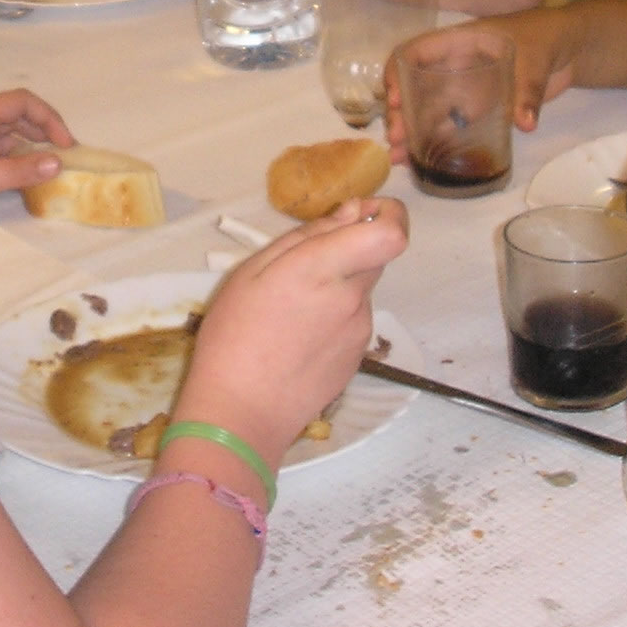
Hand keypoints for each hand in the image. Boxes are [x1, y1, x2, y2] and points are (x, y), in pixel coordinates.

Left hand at [0, 90, 76, 222]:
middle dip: (42, 133)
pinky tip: (16, 179)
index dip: (48, 118)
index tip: (65, 145)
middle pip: (14, 117)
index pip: (22, 102)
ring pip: (2, 137)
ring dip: (26, 149)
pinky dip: (7, 162)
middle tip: (62, 159)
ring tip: (45, 171)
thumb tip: (57, 162)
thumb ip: (17, 171)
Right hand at [173, 199, 409, 462]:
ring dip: (338, 285)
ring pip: (361, 289)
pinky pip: (353, 319)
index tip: (363, 213)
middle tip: (302, 267)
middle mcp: (352, 298)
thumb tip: (352, 213)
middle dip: (349, 250)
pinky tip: (298, 336)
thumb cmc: (234, 337)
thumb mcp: (252, 271)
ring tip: (290, 310)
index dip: (390, 215)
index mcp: (324, 270)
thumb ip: (307, 237)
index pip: (392, 234)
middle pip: (375, 256)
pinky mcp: (358, 356)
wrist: (241, 414)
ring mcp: (359, 330)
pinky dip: (334, 316)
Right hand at [381, 8, 576, 160]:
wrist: (570, 48)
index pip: (415, 51)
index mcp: (459, 42)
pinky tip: (425, 159)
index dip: (398, 72)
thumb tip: (524, 124)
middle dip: (401, 111)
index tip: (395, 99)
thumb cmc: (544, 37)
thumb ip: (528, 91)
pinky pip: (452, 123)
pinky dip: (437, 139)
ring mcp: (466, 88)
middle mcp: (455, 66)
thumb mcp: (534, 60)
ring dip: (413, 130)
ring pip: (430, 108)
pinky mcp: (479, 107)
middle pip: (416, 86)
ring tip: (401, 157)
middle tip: (397, 139)